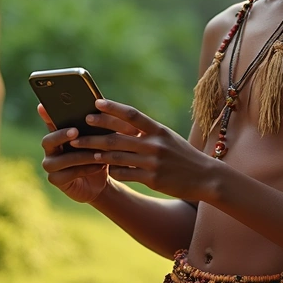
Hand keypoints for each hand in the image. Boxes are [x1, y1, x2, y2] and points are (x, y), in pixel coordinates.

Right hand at [38, 104, 108, 202]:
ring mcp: (51, 165)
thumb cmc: (99, 154)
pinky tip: (98, 166)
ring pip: (61, 160)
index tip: (43, 106)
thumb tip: (100, 106)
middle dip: (62, 135)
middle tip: (75, 131)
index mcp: (59, 134)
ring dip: (80, 156)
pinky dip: (84, 169)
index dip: (46, 115)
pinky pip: (67, 175)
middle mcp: (50, 149)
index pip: (50, 122)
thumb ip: (95, 125)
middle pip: (48, 140)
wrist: (101, 181)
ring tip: (97, 153)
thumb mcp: (99, 138)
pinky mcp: (56, 180)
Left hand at [68, 99, 216, 201]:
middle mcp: (154, 144)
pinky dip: (114, 171)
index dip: (112, 108)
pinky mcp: (152, 179)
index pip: (132, 115)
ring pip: (117, 157)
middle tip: (76, 132)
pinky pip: (126, 174)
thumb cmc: (183, 155)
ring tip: (84, 151)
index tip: (96, 102)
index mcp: (158, 130)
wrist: (206, 177)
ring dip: (98, 154)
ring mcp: (153, 162)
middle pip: (118, 137)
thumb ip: (148, 132)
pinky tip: (105, 170)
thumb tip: (125, 124)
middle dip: (94, 135)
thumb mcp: (168, 138)